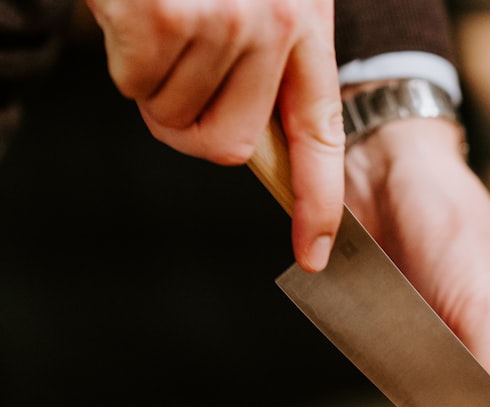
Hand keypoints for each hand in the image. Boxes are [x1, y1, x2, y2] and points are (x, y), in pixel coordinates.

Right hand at [86, 0, 343, 271]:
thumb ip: (265, 66)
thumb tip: (243, 146)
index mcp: (307, 25)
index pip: (321, 134)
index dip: (319, 201)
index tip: (315, 252)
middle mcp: (275, 25)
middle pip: (228, 145)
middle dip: (189, 126)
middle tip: (174, 78)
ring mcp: (222, 21)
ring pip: (173, 116)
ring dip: (152, 82)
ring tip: (160, 21)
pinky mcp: (165, 16)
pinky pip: (134, 84)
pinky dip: (122, 58)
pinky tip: (134, 12)